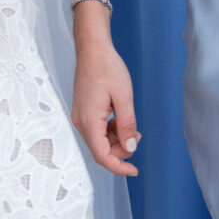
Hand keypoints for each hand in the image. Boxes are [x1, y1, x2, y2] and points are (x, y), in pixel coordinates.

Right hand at [71, 20, 139, 176]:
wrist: (92, 48)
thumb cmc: (107, 67)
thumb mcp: (123, 97)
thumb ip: (127, 125)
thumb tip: (130, 148)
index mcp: (89, 121)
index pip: (102, 156)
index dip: (118, 167)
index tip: (134, 170)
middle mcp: (81, 122)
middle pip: (101, 150)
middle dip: (121, 149)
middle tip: (137, 135)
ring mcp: (80, 116)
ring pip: (99, 141)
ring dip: (117, 139)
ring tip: (131, 125)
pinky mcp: (83, 111)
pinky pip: (97, 130)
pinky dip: (110, 130)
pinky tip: (120, 118)